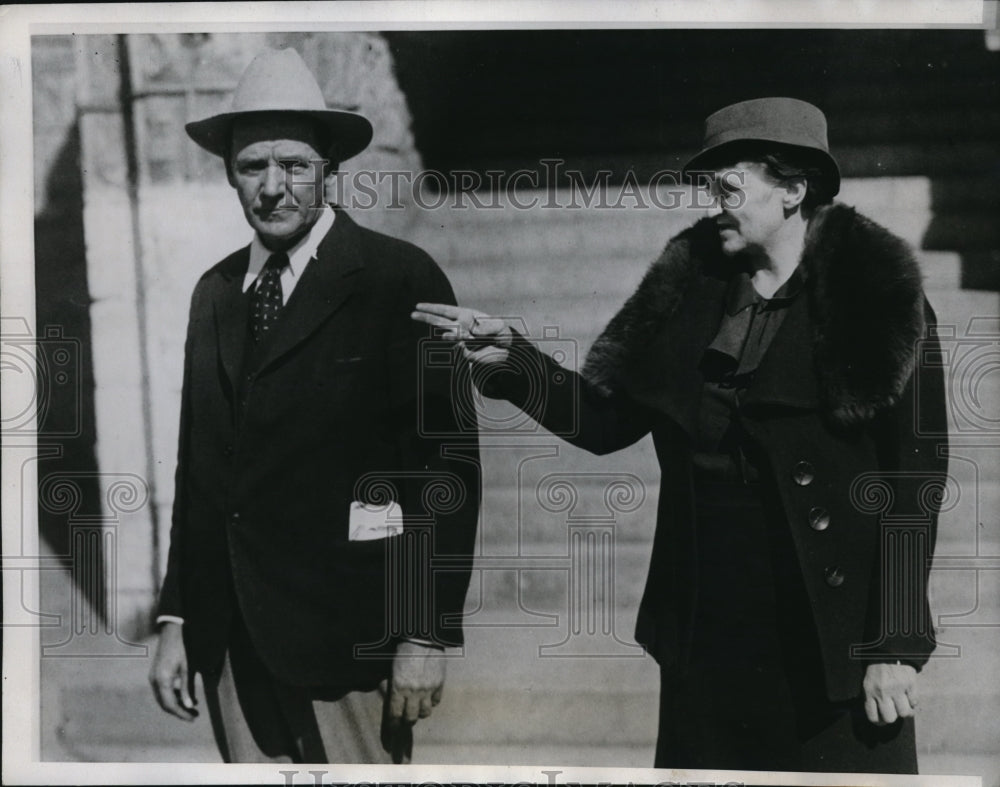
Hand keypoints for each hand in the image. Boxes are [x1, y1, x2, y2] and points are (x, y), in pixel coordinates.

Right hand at [148, 622, 197, 720]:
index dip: (181, 714)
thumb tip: (189, 706)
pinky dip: (173, 695)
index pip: (170, 704)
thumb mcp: (188, 668)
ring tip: (192, 707)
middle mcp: (154, 681)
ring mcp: (153, 678)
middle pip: (165, 704)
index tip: (193, 718)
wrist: (172, 631)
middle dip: (179, 711)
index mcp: (162, 681)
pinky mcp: (156, 674)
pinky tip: (186, 696)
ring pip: (163, 698)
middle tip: (194, 715)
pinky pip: (163, 690)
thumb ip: (187, 687)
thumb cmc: (182, 648)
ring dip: (177, 704)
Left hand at [381, 640, 444, 762]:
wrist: (423, 637)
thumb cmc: (404, 650)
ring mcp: (428, 689)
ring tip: (417, 709)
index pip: (395, 715)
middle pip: (410, 718)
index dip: (392, 727)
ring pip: (425, 713)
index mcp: (398, 688)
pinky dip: (432, 702)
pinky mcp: (439, 683)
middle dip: (406, 721)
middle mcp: (414, 692)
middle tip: (404, 720)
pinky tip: (428, 698)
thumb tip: (393, 701)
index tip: (391, 733)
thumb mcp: (393, 670)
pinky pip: (436, 701)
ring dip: (420, 713)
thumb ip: (394, 687)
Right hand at [411, 303, 511, 363]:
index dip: (432, 308)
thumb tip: (473, 332)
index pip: (445, 311)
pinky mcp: (465, 353)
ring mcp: (462, 340)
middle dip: (427, 317)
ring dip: (450, 335)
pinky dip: (466, 347)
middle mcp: (461, 327)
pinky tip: (473, 345)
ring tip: (455, 336)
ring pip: (451, 336)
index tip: (419, 306)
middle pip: (440, 321)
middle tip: (413, 314)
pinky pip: (462, 349)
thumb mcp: (499, 327)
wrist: (507, 352)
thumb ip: (487, 327)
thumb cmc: (501, 334)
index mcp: (466, 316)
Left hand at [862, 662, 917, 724]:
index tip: (882, 718)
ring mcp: (897, 688)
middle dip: (893, 716)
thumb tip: (879, 718)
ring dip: (905, 710)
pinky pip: (915, 702)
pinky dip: (913, 701)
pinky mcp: (910, 684)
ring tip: (903, 704)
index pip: (873, 717)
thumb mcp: (868, 683)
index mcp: (869, 691)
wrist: (888, 651)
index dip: (879, 721)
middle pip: (890, 718)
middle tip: (894, 710)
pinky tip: (909, 695)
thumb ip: (871, 699)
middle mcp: (882, 692)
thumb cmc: (877, 670)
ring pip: (904, 713)